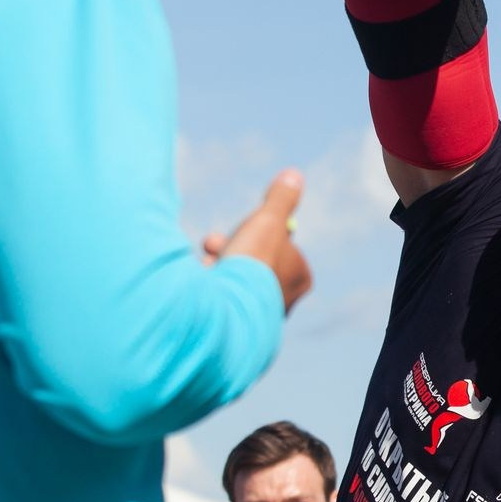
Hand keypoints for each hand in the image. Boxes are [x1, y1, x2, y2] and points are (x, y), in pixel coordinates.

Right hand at [213, 170, 310, 313]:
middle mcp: (282, 299)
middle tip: (212, 241)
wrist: (225, 309)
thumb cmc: (253, 261)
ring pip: (233, 276)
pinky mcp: (232, 325)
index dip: (260, 230)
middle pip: (254, 258)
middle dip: (231, 245)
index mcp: (300, 277)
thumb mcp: (269, 220)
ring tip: (206, 263)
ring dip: (216, 263)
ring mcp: (257, 314)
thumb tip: (294, 176)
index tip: (248, 225)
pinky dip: (207, 283)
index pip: (280, 242)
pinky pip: (218, 294)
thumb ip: (281, 199)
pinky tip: (200, 282)